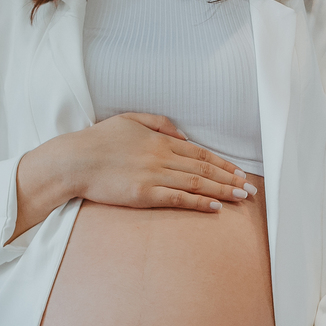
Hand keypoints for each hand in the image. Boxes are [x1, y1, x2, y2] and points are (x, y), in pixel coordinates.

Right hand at [65, 112, 254, 212]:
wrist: (74, 160)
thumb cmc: (98, 140)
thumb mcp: (129, 119)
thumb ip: (159, 123)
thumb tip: (183, 135)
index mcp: (160, 140)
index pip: (201, 153)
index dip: (224, 164)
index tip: (240, 172)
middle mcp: (162, 156)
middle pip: (205, 169)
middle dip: (231, 179)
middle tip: (251, 189)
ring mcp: (154, 175)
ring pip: (197, 183)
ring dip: (223, 191)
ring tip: (242, 198)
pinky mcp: (144, 194)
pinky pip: (178, 198)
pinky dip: (199, 202)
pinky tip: (216, 206)